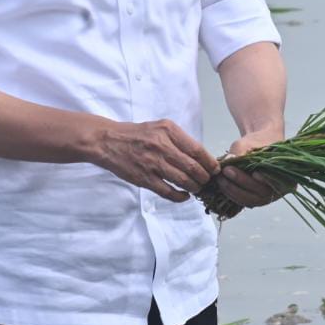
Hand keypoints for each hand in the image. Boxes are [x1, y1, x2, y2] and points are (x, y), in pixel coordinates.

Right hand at [92, 119, 218, 202]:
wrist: (109, 141)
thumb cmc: (137, 134)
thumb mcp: (160, 127)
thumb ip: (179, 139)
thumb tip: (201, 156)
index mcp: (168, 131)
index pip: (197, 150)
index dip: (210, 163)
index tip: (215, 169)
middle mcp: (162, 146)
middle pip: (193, 167)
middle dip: (205, 177)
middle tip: (208, 181)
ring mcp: (153, 163)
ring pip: (183, 181)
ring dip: (194, 187)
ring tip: (197, 188)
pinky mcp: (144, 178)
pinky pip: (168, 192)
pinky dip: (180, 197)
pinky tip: (184, 196)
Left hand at [214, 127, 292, 209]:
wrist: (258, 145)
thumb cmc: (257, 142)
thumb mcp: (249, 143)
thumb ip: (242, 152)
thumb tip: (230, 159)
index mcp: (288, 174)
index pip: (277, 179)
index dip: (266, 179)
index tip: (254, 173)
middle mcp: (281, 190)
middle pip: (261, 191)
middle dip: (242, 181)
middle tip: (226, 171)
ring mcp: (268, 197)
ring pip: (251, 199)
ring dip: (234, 190)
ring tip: (220, 178)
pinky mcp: (256, 200)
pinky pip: (245, 201)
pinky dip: (232, 194)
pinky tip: (222, 184)